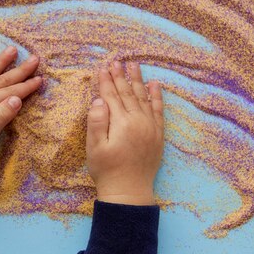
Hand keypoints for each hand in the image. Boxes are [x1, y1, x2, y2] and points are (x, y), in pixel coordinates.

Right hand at [86, 61, 163, 204]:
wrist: (129, 192)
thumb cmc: (107, 170)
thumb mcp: (94, 147)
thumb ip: (96, 121)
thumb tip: (99, 99)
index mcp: (121, 123)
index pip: (112, 96)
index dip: (106, 81)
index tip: (102, 68)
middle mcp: (138, 121)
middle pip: (128, 93)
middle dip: (121, 76)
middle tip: (116, 61)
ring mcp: (150, 127)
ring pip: (144, 98)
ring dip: (138, 81)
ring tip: (134, 66)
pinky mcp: (157, 135)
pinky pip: (159, 110)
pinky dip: (157, 97)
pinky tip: (155, 85)